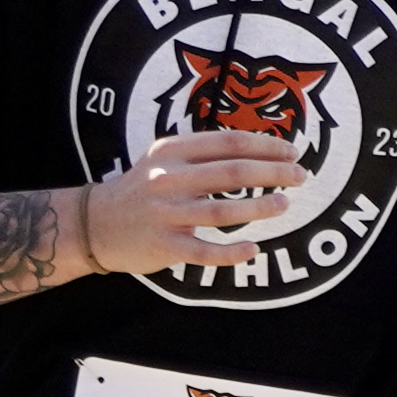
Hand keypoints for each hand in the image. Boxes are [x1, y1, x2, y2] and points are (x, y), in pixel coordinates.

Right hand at [84, 126, 313, 279]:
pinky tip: (253, 249)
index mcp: (173, 151)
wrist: (95, 223)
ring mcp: (166, 214)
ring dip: (259, 207)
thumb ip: (203, 151)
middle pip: (231, 173)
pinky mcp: (163, 246)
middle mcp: (169, 179)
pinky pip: (203, 252)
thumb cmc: (142, 188)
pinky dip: (231, 253)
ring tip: (284, 204)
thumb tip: (258, 149)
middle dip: (273, 173)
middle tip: (301, 176)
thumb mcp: (164, 157)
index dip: (266, 146)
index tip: (293, 152)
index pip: (229, 143)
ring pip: (222, 211)